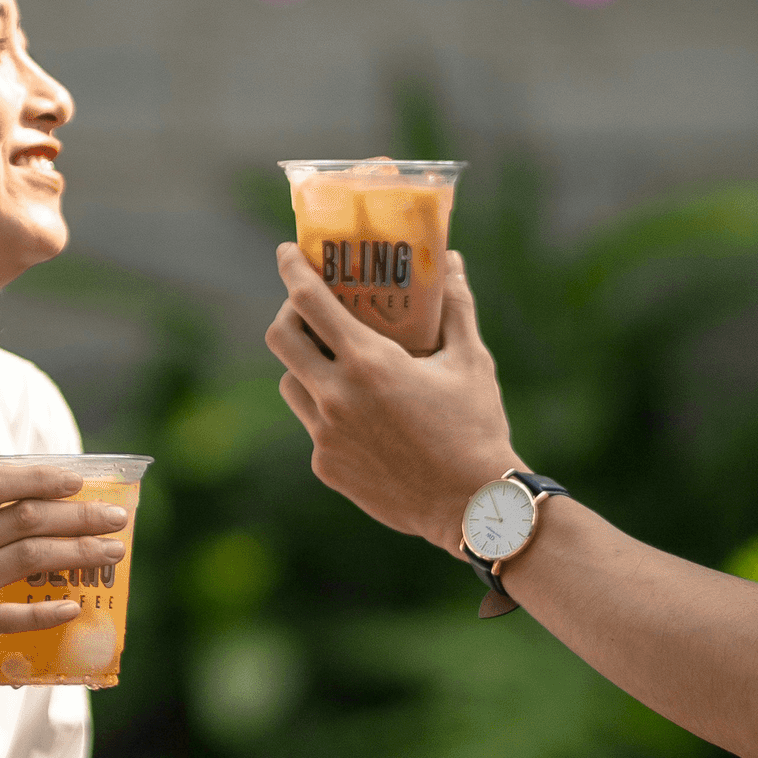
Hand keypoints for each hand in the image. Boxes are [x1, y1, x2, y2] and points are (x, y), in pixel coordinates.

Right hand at [0, 462, 128, 695]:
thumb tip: (33, 513)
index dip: (41, 477)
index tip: (78, 481)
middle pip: (27, 519)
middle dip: (80, 516)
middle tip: (117, 518)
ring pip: (32, 558)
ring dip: (80, 553)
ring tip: (112, 553)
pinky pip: (18, 615)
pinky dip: (51, 610)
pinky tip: (76, 606)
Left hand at [265, 245, 519, 550]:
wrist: (471, 506)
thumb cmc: (476, 428)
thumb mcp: (471, 361)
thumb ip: (456, 306)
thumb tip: (454, 262)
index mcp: (368, 363)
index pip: (309, 301)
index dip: (292, 269)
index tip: (287, 252)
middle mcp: (336, 397)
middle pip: (281, 339)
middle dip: (289, 315)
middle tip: (310, 310)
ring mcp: (325, 435)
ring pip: (291, 384)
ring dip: (305, 365)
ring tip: (336, 361)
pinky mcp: (326, 466)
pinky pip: (313, 426)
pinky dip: (328, 411)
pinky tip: (361, 414)